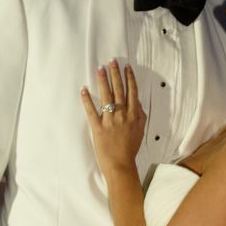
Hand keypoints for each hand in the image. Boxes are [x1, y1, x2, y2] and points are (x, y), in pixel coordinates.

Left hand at [81, 60, 146, 174]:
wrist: (121, 164)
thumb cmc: (130, 149)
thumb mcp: (140, 131)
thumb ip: (141, 116)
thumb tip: (138, 104)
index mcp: (133, 115)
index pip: (131, 92)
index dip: (129, 78)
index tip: (126, 67)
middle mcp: (122, 114)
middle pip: (119, 90)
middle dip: (115, 74)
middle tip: (112, 61)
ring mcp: (110, 120)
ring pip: (106, 96)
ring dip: (103, 81)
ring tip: (100, 69)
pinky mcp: (98, 127)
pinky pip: (91, 111)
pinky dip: (87, 100)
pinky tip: (84, 90)